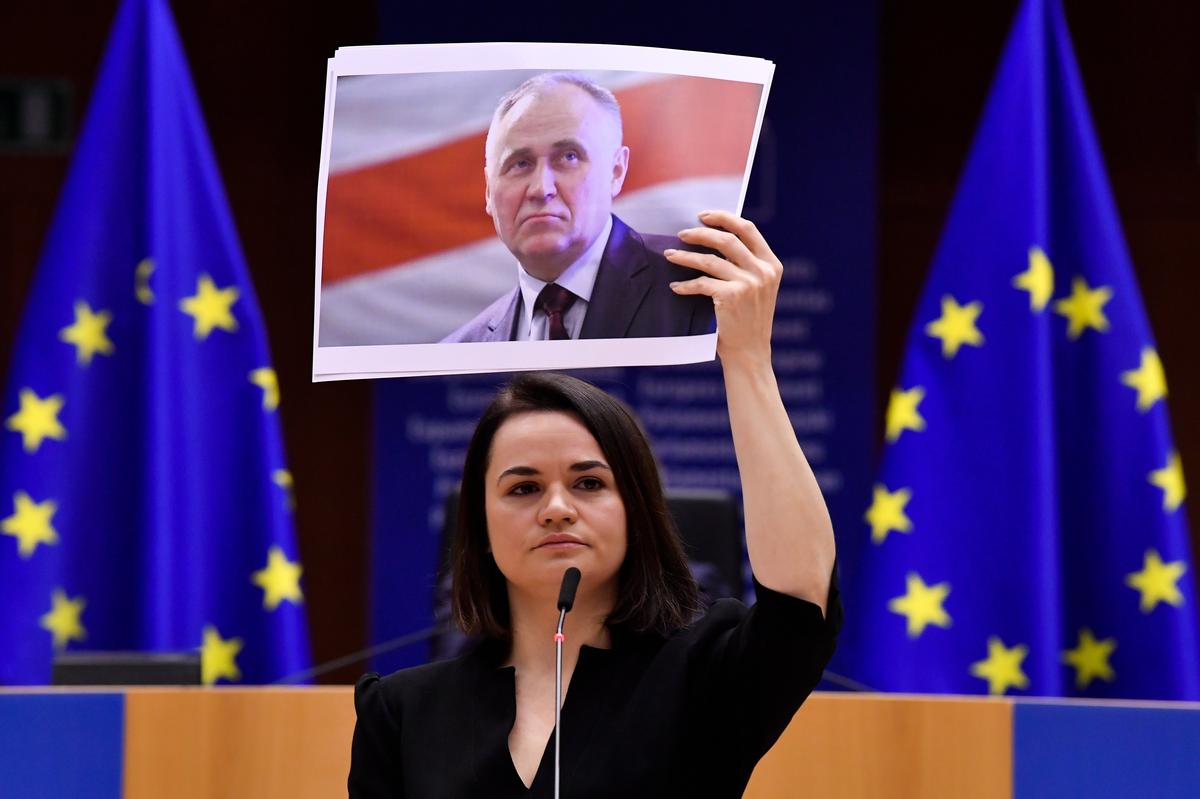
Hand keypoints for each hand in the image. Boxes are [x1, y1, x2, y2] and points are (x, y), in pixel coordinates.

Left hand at [665, 210, 781, 366]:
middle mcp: (763, 271)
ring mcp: (749, 284)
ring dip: (686, 256)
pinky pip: (702, 283)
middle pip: (727, 239)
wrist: (750, 352)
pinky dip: (686, 285)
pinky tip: (676, 287)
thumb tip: (713, 240)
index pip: (748, 229)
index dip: (724, 218)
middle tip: (682, 233)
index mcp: (772, 264)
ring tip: (670, 255)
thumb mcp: (757, 288)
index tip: (703, 216)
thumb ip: (745, 265)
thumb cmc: (747, 320)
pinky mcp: (732, 297)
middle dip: (701, 234)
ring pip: (710, 260)